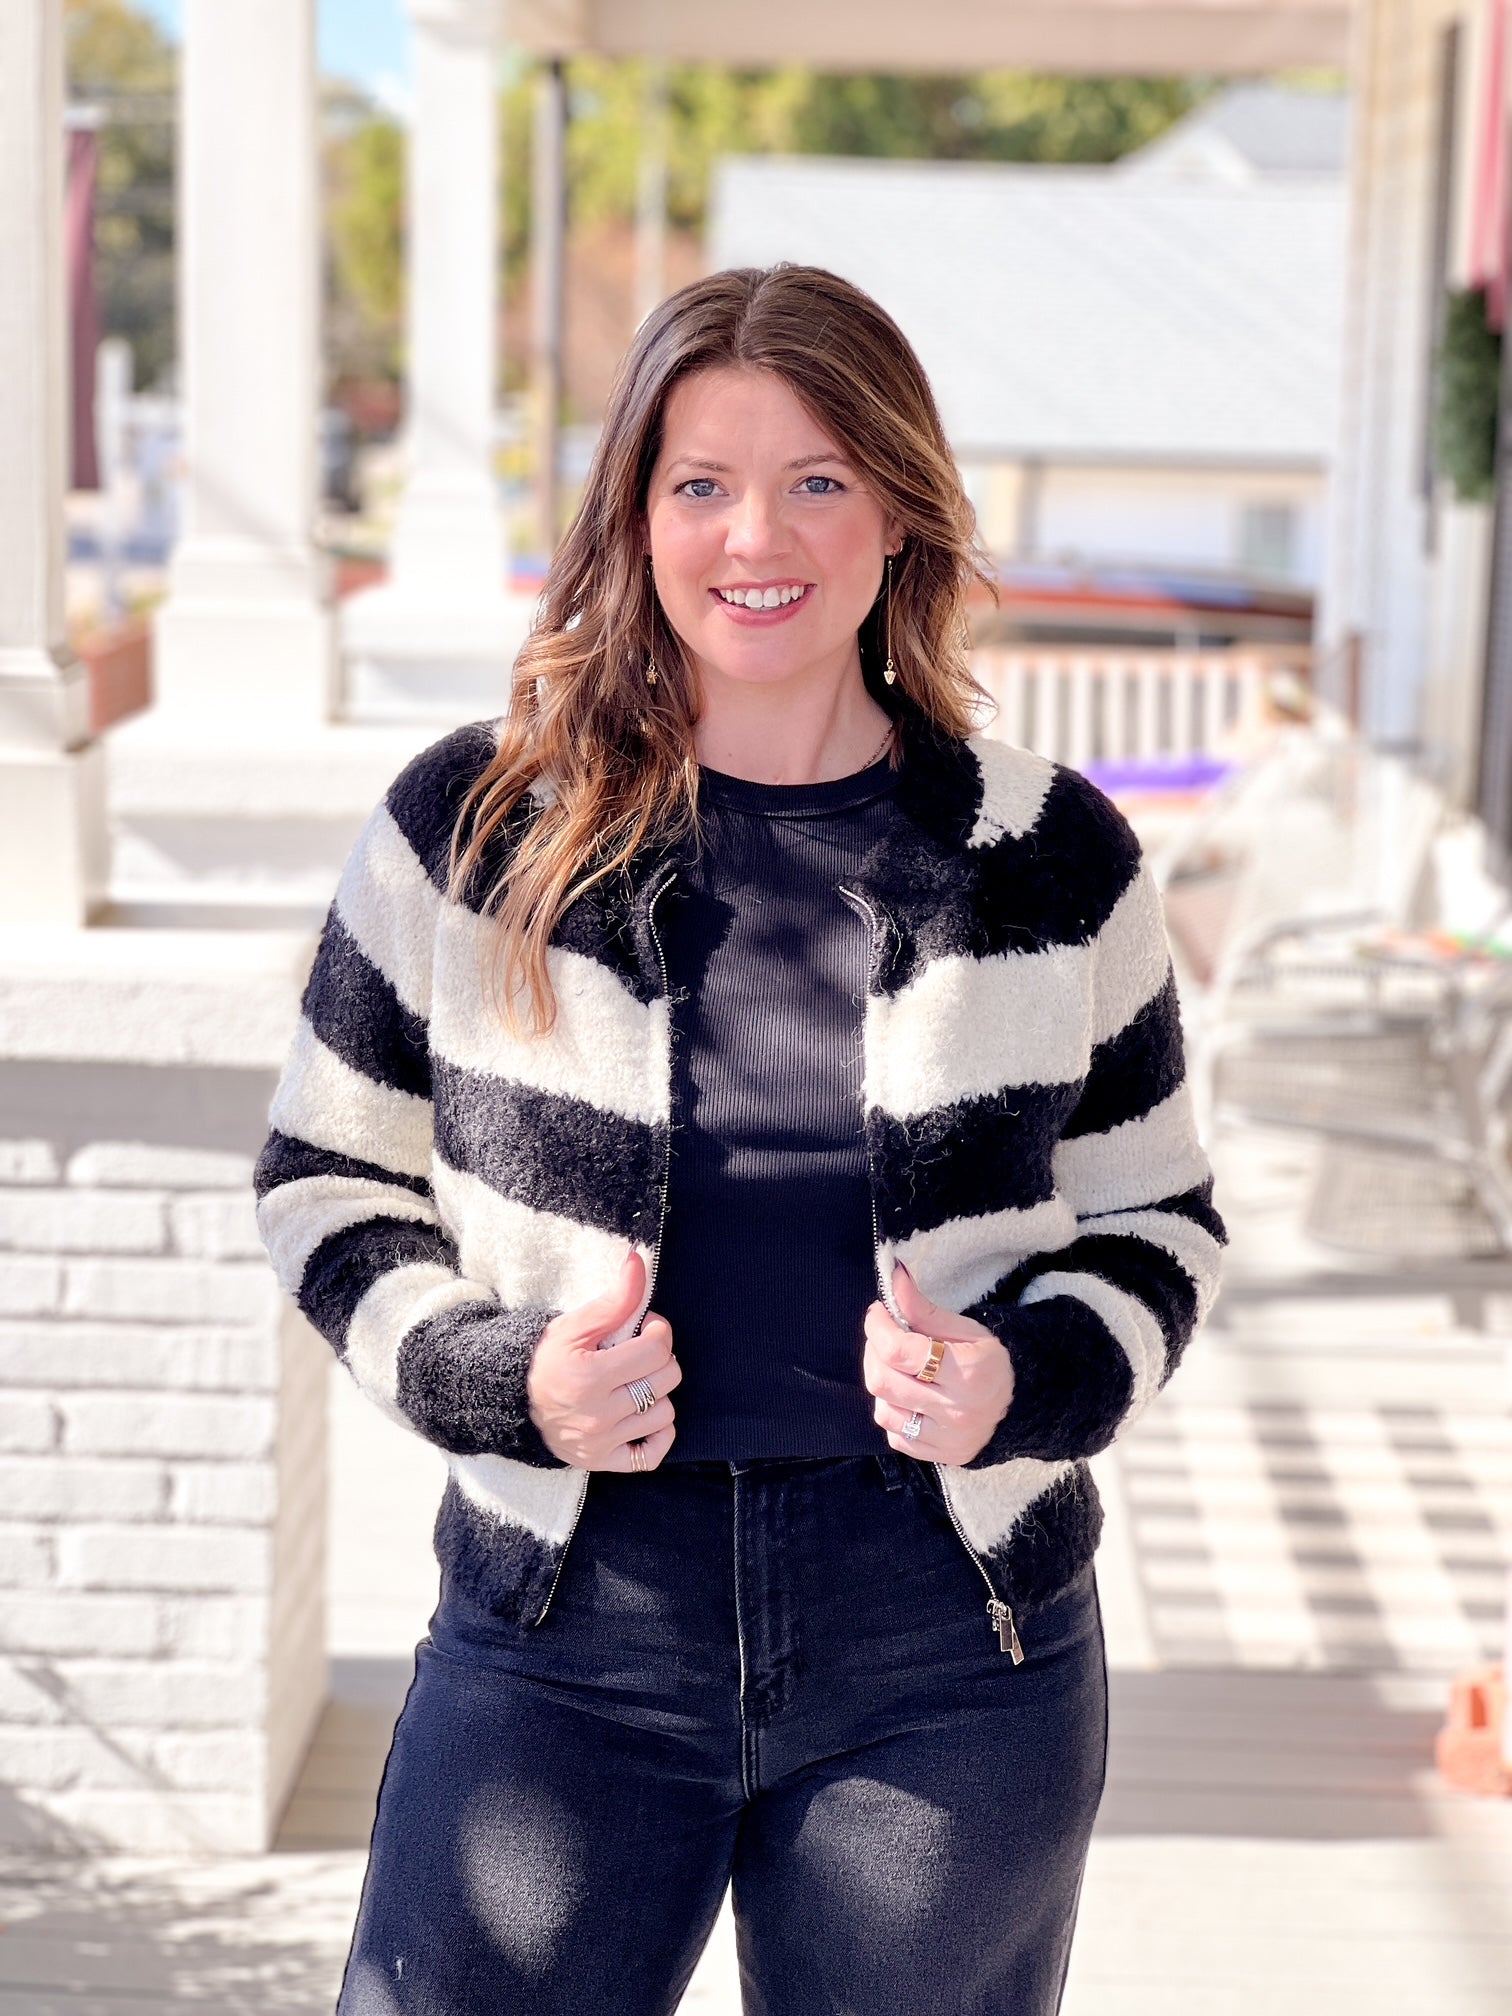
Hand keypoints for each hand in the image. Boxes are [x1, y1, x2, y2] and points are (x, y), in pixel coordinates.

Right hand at [527, 1249, 680, 1469]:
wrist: (513, 1402)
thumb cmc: (546, 1359)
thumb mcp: (574, 1324)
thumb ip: (614, 1297)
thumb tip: (639, 1260)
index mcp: (589, 1377)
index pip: (657, 1349)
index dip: (657, 1330)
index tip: (644, 1327)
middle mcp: (597, 1415)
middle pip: (666, 1380)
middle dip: (659, 1359)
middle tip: (638, 1352)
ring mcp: (601, 1443)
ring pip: (664, 1413)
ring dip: (657, 1393)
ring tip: (633, 1382)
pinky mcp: (601, 1462)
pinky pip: (652, 1455)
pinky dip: (657, 1434)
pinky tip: (642, 1415)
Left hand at [863, 1260, 1013, 1465]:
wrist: (1023, 1406)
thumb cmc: (990, 1361)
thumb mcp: (965, 1329)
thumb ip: (923, 1308)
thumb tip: (893, 1277)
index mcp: (968, 1373)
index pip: (899, 1351)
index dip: (878, 1327)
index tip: (878, 1313)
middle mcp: (957, 1411)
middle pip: (883, 1381)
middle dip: (874, 1352)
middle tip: (885, 1337)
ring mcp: (949, 1439)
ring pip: (884, 1411)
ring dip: (883, 1384)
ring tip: (900, 1369)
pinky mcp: (942, 1457)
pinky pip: (895, 1436)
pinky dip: (894, 1412)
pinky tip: (910, 1398)